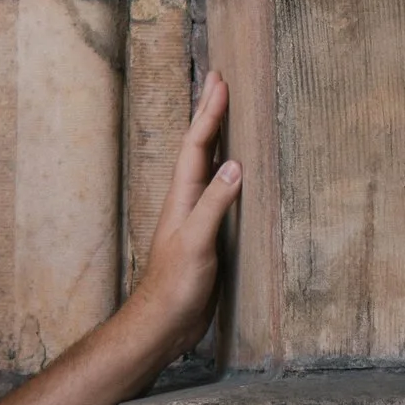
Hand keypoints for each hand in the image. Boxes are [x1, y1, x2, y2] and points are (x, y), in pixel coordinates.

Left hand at [121, 69, 242, 361]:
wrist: (164, 323)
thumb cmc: (174, 285)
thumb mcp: (196, 243)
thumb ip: (214, 205)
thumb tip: (235, 165)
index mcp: (182, 198)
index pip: (197, 145)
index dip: (209, 113)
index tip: (220, 80)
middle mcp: (187, 202)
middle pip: (200, 148)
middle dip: (211, 114)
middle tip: (220, 80)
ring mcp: (197, 218)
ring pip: (209, 168)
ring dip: (219, 138)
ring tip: (229, 114)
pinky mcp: (208, 235)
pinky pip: (221, 193)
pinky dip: (231, 174)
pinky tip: (240, 174)